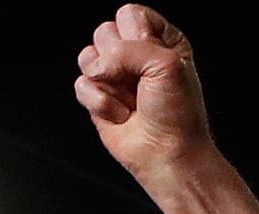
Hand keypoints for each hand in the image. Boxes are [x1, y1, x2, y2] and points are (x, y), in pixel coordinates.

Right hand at [74, 4, 211, 184]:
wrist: (168, 154)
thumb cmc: (178, 114)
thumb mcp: (166, 64)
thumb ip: (129, 48)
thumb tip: (99, 62)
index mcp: (161, 40)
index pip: (130, 14)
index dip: (136, 36)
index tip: (154, 59)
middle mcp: (136, 55)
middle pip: (104, 31)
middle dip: (119, 59)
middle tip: (139, 82)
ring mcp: (115, 76)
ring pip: (87, 55)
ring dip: (108, 82)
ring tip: (130, 98)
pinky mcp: (98, 96)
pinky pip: (81, 84)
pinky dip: (100, 103)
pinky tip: (121, 114)